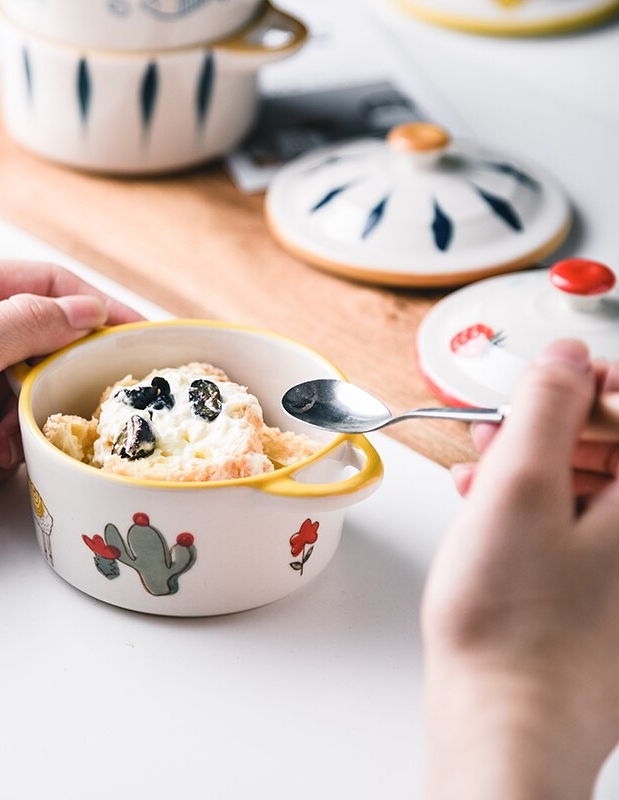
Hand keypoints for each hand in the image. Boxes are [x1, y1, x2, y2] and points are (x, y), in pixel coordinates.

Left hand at [0, 258, 142, 541]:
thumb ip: (24, 325)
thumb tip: (85, 308)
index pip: (43, 286)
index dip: (94, 306)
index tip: (137, 334)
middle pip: (38, 346)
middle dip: (56, 380)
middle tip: (80, 406)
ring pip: (23, 396)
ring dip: (24, 425)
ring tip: (1, 446)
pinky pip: (0, 434)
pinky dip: (2, 452)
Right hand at [422, 340, 618, 799]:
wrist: (506, 719)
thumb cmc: (513, 622)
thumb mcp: (519, 488)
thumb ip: (546, 407)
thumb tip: (566, 357)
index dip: (594, 381)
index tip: (547, 382)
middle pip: (616, 445)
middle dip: (555, 422)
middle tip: (502, 426)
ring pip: (590, 483)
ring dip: (535, 461)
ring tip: (480, 464)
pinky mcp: (596, 590)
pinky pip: (574, 522)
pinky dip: (532, 501)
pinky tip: (484, 503)